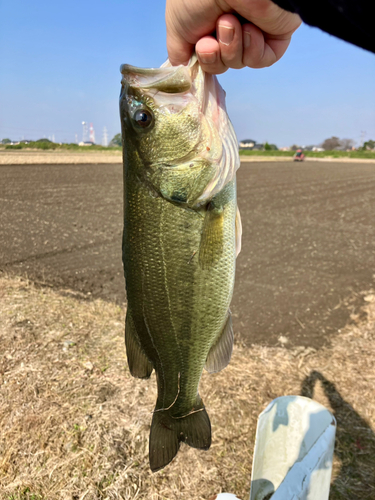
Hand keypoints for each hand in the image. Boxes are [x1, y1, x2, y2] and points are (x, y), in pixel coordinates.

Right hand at [166, 0, 300, 72]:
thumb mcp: (177, 27)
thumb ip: (178, 53)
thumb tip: (185, 72)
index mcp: (207, 21)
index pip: (205, 56)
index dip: (201, 59)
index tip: (198, 50)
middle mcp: (229, 24)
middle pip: (220, 63)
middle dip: (213, 57)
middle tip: (210, 41)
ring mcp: (252, 29)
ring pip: (238, 62)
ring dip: (231, 48)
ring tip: (231, 23)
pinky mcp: (274, 35)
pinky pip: (260, 60)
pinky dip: (252, 50)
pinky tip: (250, 29)